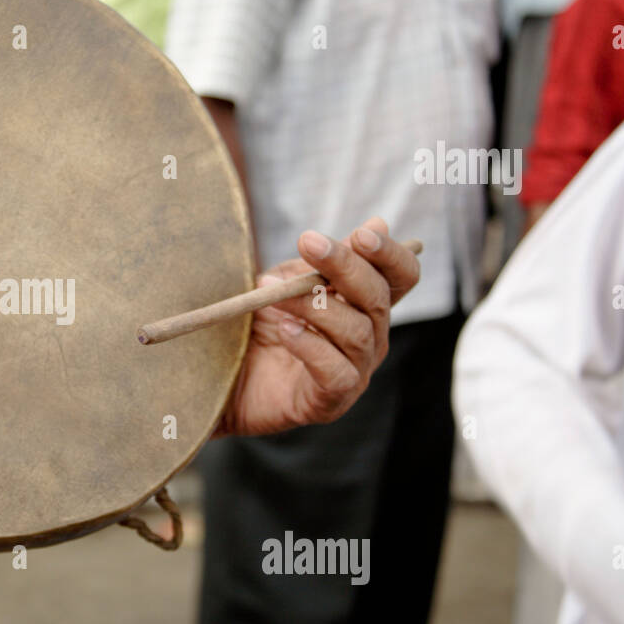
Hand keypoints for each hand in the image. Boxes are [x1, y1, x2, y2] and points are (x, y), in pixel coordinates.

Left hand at [220, 218, 419, 436]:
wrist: (222, 376)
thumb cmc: (260, 324)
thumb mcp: (289, 281)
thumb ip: (326, 260)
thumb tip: (378, 223)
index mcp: (366, 305)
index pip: (401, 276)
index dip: (390, 253)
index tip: (361, 233)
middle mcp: (371, 337)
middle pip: (379, 298)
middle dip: (345, 266)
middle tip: (307, 242)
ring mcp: (356, 371)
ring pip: (356, 332)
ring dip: (313, 305)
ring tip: (271, 293)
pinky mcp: (332, 400)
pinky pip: (336, 372)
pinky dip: (310, 346)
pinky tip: (285, 330)